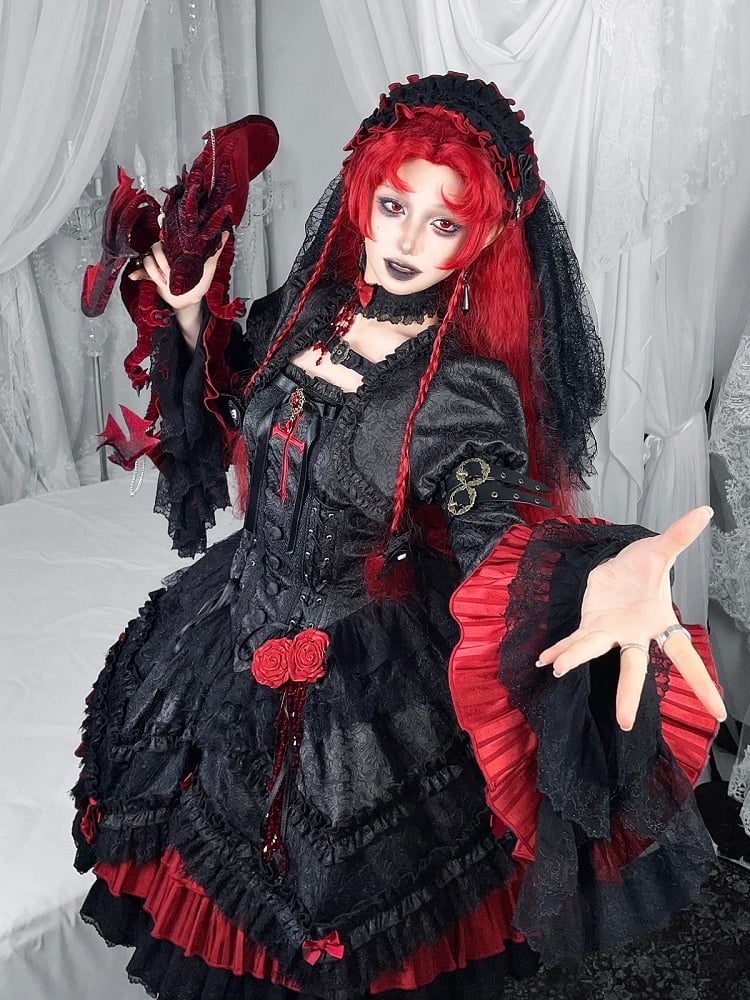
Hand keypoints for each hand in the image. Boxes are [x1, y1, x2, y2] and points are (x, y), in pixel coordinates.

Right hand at [129, 233, 228, 348]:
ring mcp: (159, 264)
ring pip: (149, 260)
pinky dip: (138, 274)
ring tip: (166, 282)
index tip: (165, 231)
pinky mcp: (152, 274)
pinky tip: (135, 277)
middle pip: (156, 248)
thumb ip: (215, 250)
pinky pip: (142, 271)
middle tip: (171, 272)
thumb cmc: (199, 282)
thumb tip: (226, 233)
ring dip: (156, 272)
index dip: (165, 234)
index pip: (168, 237)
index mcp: (179, 249)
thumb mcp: (209, 266)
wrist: (189, 299)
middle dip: (162, 261)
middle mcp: (167, 254)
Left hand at [536, 507, 725, 730]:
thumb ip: (680, 534)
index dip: (702, 682)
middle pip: (635, 668)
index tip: (718, 713)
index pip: (685, 655)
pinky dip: (559, 649)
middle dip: (629, 693)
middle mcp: (635, 635)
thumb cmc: (644, 567)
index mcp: (660, 622)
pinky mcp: (590, 625)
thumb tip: (703, 510)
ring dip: (575, 658)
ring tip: (557, 668)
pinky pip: (573, 640)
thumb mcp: (661, 550)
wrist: (620, 567)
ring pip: (594, 651)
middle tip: (625, 722)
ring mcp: (610, 633)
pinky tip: (544, 661)